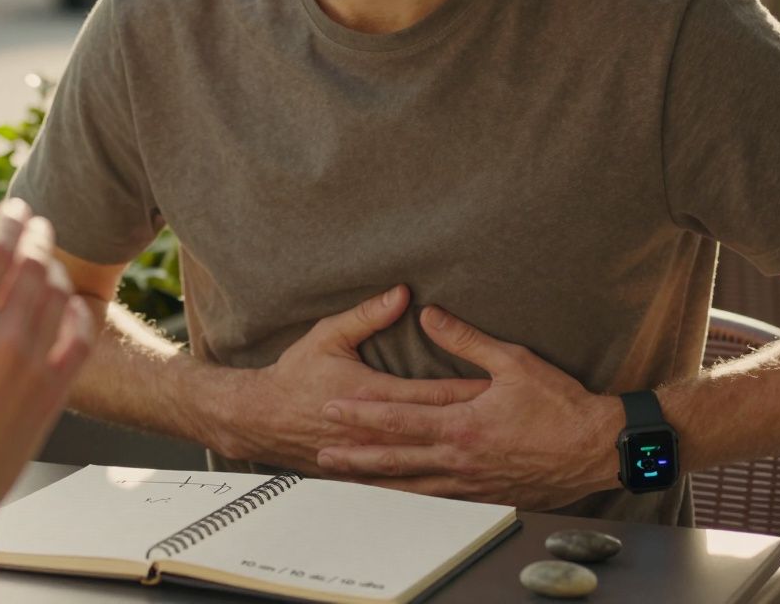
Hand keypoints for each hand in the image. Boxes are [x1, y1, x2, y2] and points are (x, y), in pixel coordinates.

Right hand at [0, 200, 93, 528]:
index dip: (7, 220)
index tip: (13, 208)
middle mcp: (2, 337)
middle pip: (32, 264)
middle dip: (36, 235)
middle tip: (36, 223)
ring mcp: (33, 364)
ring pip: (57, 294)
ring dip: (55, 267)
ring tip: (48, 257)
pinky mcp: (53, 392)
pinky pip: (80, 338)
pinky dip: (80, 312)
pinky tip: (73, 304)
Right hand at [212, 286, 490, 474]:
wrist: (264, 418)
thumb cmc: (296, 375)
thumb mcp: (328, 336)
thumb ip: (367, 315)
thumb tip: (402, 294)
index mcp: (373, 395)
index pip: (432, 394)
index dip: (469, 391)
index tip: (500, 387)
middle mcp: (377, 430)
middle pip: (438, 428)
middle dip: (477, 423)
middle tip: (515, 421)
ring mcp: (372, 455)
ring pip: (428, 460)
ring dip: (460, 456)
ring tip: (499, 455)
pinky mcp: (365, 471)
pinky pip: (406, 481)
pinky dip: (433, 481)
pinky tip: (459, 485)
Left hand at [315, 306, 622, 509]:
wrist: (597, 449)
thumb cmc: (560, 404)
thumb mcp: (513, 361)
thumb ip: (465, 339)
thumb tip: (428, 315)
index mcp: (462, 425)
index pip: (398, 419)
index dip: (361, 415)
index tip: (331, 409)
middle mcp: (460, 459)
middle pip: (395, 459)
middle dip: (355, 456)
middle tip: (322, 453)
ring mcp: (472, 484)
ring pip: (412, 487)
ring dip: (377, 482)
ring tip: (348, 480)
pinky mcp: (486, 496)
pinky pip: (439, 501)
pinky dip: (412, 499)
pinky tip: (398, 498)